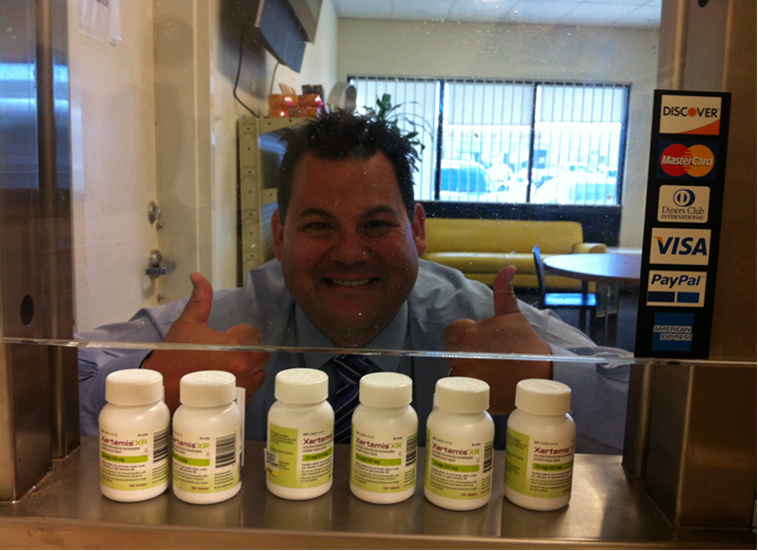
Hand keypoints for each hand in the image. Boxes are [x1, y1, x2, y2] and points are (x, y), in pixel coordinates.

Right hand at [143, 273, 269, 412]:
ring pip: (259, 374)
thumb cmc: (173, 356)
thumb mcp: (187, 324)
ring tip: (227, 369)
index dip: (241, 334)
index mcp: (234, 346)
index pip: (254, 334)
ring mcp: (242, 386)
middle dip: (248, 352)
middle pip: (261, 355)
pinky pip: (251, 391)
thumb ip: (200, 299)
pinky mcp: (237, 401)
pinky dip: (243, 386)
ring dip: (248, 370)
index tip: (227, 339)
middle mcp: (243, 367)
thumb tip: (198, 276)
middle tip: (227, 354)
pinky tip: (225, 383)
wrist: (159, 389)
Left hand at [444, 265, 551, 413]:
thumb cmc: (527, 345)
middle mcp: (462, 354)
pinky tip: (487, 382)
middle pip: (450, 351)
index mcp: (469, 333)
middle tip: (485, 354)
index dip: (464, 335)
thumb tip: (507, 268)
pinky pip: (461, 389)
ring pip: (454, 370)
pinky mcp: (470, 393)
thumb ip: (503, 291)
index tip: (479, 340)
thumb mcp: (514, 315)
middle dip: (463, 351)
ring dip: (465, 368)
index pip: (451, 332)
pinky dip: (470, 386)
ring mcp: (465, 376)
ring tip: (487, 368)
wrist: (541, 376)